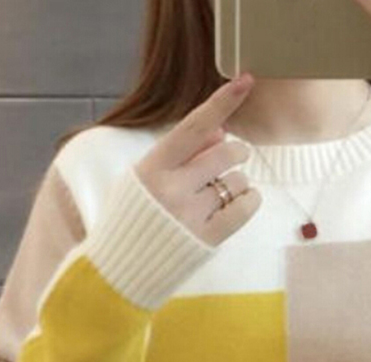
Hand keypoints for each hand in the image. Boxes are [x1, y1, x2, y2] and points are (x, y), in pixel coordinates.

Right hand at [134, 73, 261, 247]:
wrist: (119, 271)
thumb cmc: (133, 220)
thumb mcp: (143, 179)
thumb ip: (180, 154)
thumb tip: (221, 131)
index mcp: (152, 167)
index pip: (193, 126)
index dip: (222, 102)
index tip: (246, 81)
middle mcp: (172, 188)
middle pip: (226, 152)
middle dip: (236, 152)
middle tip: (232, 159)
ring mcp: (191, 215)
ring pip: (238, 180)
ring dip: (239, 182)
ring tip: (222, 193)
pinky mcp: (207, 239)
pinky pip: (245, 207)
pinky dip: (250, 199)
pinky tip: (242, 202)